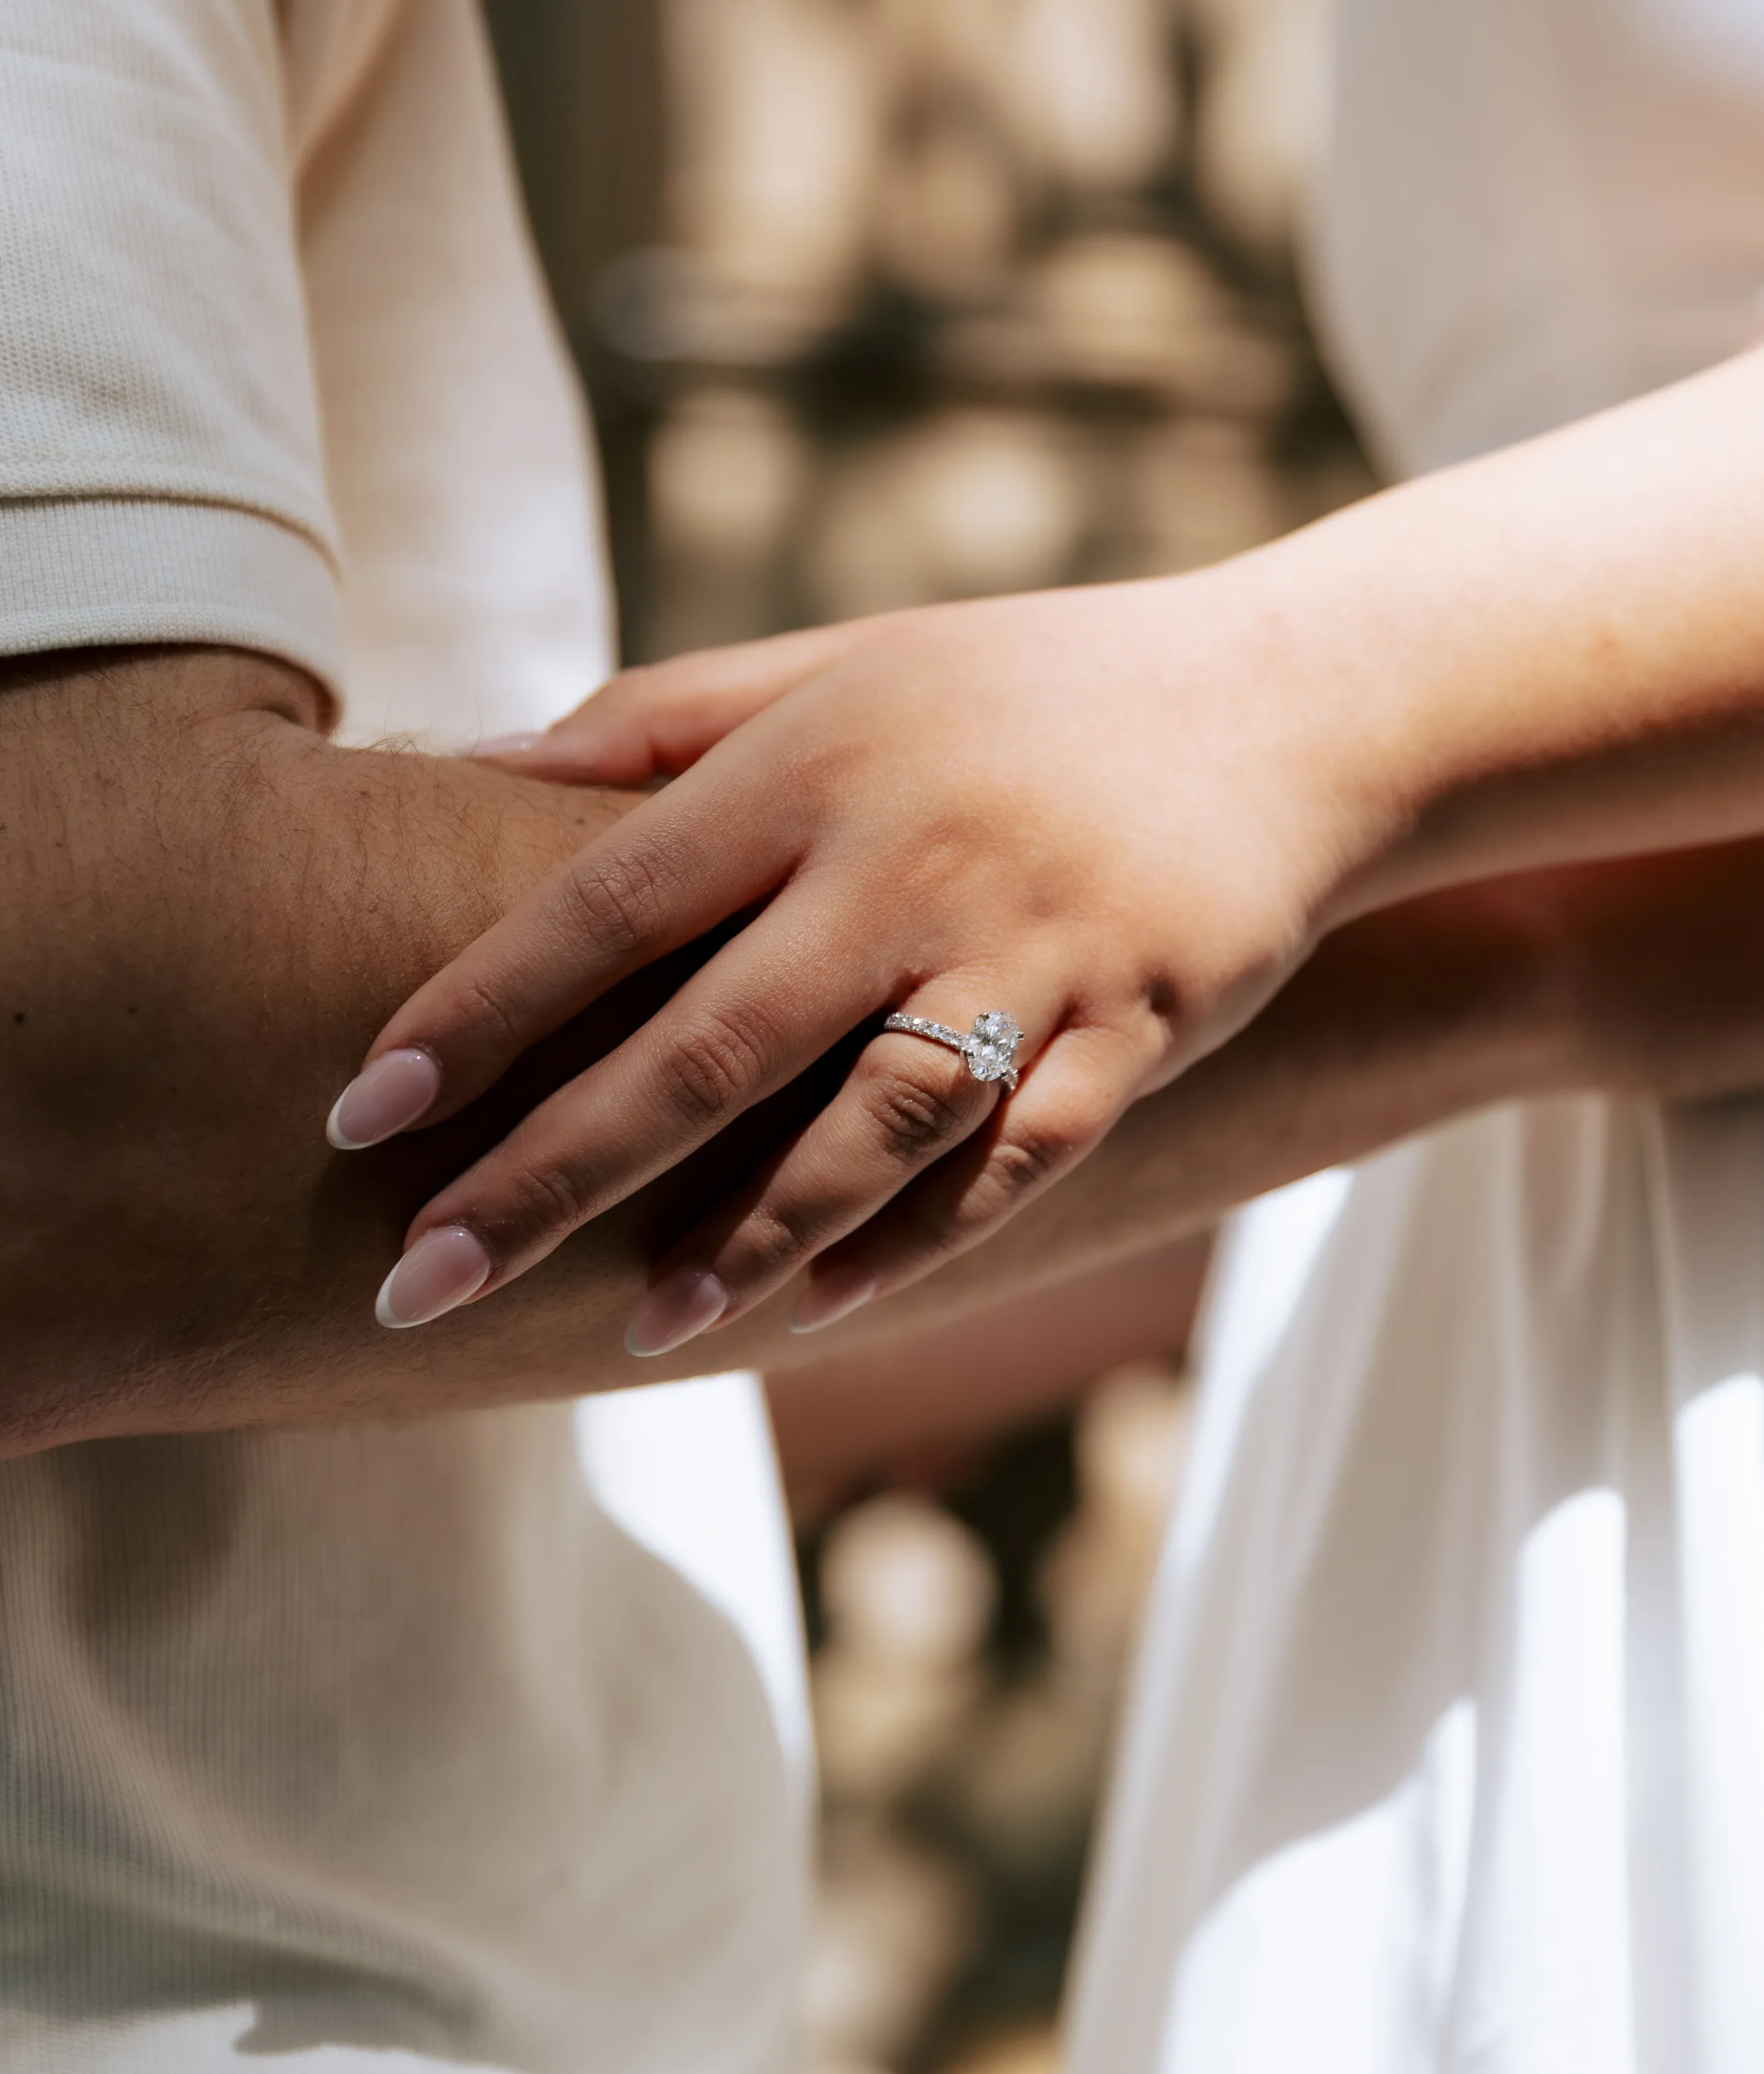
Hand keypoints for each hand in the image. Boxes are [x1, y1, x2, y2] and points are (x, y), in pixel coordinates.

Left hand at [329, 572, 1377, 1351]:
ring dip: (744, 1239)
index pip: (609, 900)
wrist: (1290, 703)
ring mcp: (1034, 954)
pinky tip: (819, 1304)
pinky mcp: (1136, 1030)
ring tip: (630, 1326)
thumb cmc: (1030, 685)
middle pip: (705, 1046)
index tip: (358, 1116)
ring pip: (866, 1129)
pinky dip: (915, 1241)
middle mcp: (912, 862)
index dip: (476, 1010)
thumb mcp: (844, 662)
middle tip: (421, 1280)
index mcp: (818, 761)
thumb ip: (661, 715)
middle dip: (551, 1173)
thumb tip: (474, 763)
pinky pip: (1014, 1163)